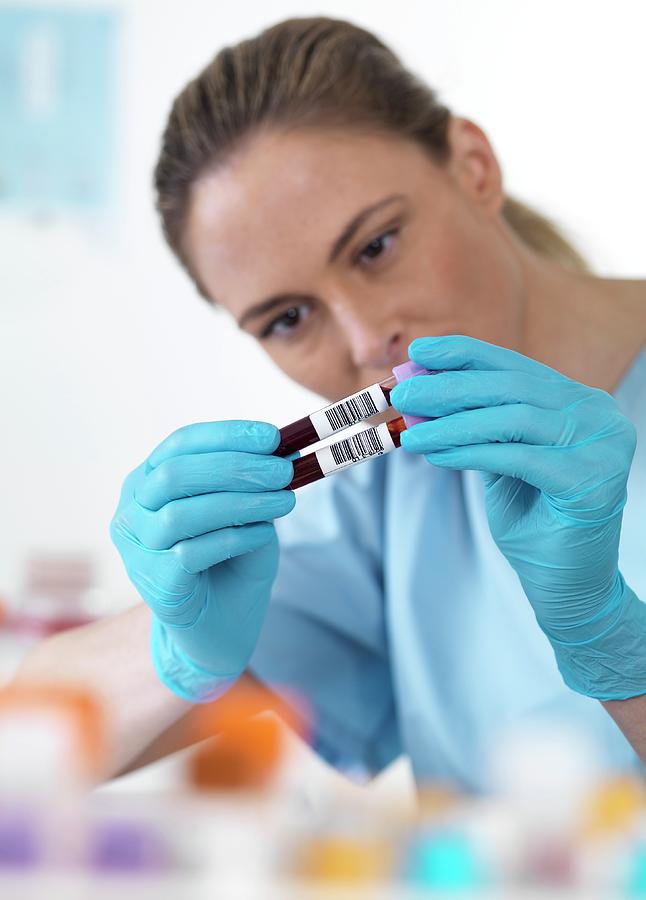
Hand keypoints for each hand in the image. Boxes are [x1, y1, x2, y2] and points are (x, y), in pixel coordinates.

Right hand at [110, 421, 293, 701]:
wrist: (219, 629)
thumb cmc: (230, 563)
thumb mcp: (247, 512)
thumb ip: (254, 482)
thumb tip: (285, 447)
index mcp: (148, 482)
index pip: (180, 444)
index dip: (226, 435)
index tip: (272, 436)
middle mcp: (131, 512)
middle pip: (174, 475)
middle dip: (235, 467)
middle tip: (283, 470)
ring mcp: (136, 550)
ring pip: (182, 514)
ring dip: (241, 503)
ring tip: (284, 502)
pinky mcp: (154, 584)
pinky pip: (192, 553)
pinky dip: (234, 538)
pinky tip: (263, 536)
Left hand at [390, 335, 645, 699]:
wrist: (564, 582)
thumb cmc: (532, 516)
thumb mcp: (499, 456)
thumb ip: (474, 421)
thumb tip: (420, 386)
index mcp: (578, 401)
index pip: (515, 367)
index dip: (465, 355)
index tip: (418, 351)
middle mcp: (597, 415)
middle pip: (511, 388)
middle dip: (450, 388)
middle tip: (403, 394)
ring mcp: (602, 445)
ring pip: (512, 419)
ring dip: (451, 423)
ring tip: (410, 430)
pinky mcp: (591, 480)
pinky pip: (516, 457)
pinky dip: (469, 452)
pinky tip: (435, 455)